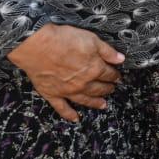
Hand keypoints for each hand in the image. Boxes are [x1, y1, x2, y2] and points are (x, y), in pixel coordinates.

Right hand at [6, 23, 125, 121]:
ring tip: (103, 105)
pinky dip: (69, 114)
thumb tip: (121, 59)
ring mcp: (68, 91)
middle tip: (112, 89)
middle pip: (99, 88)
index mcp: (94, 69)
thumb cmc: (63, 40)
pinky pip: (63, 108)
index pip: (109, 74)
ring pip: (85, 100)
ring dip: (95, 103)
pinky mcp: (52, 94)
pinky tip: (75, 118)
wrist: (37, 46)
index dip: (114, 75)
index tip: (117, 77)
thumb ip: (107, 51)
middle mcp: (83, 83)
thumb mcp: (91, 39)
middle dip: (107, 89)